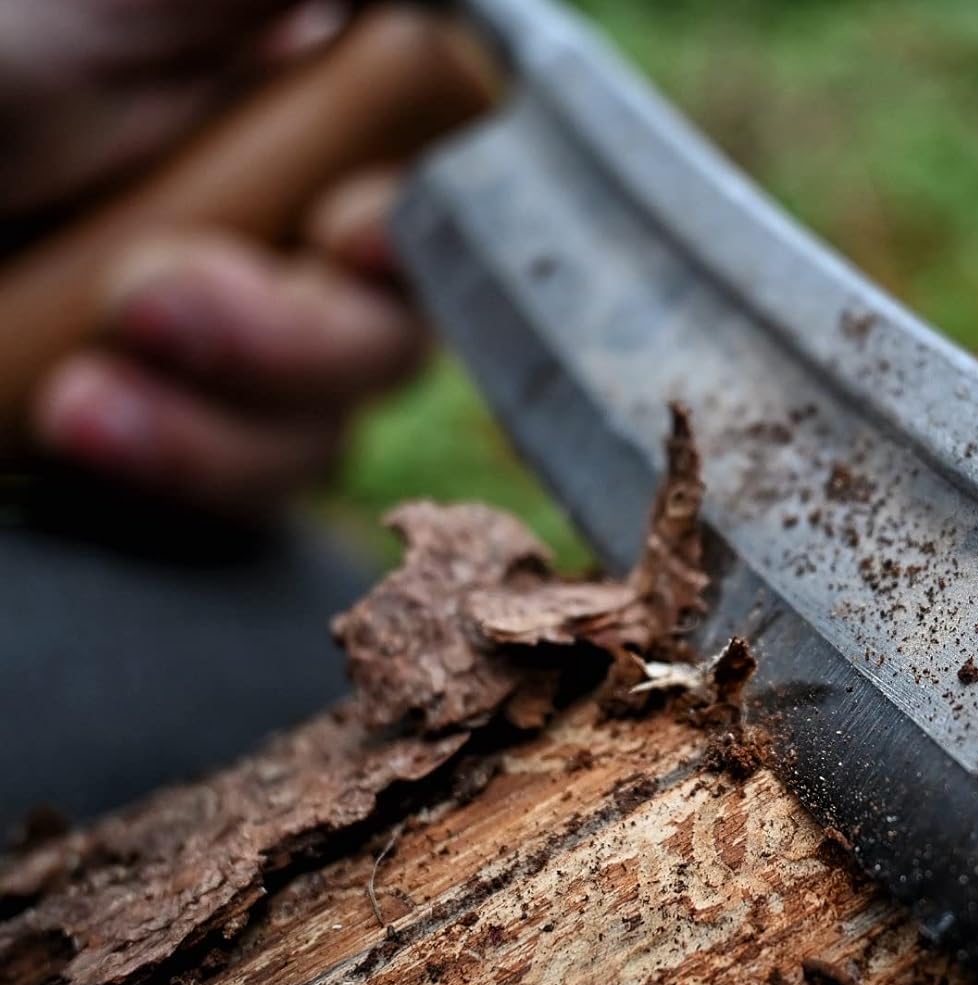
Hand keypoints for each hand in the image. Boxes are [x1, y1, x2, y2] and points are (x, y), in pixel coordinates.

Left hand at [1, 1, 434, 516]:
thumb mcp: (86, 15)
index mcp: (291, 113)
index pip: (435, 184)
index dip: (423, 227)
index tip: (345, 234)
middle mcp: (289, 227)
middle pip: (401, 322)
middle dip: (293, 338)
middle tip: (154, 299)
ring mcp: (250, 343)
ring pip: (337, 418)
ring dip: (223, 424)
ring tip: (83, 398)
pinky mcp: (202, 434)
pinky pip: (261, 485)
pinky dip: (184, 472)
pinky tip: (81, 428)